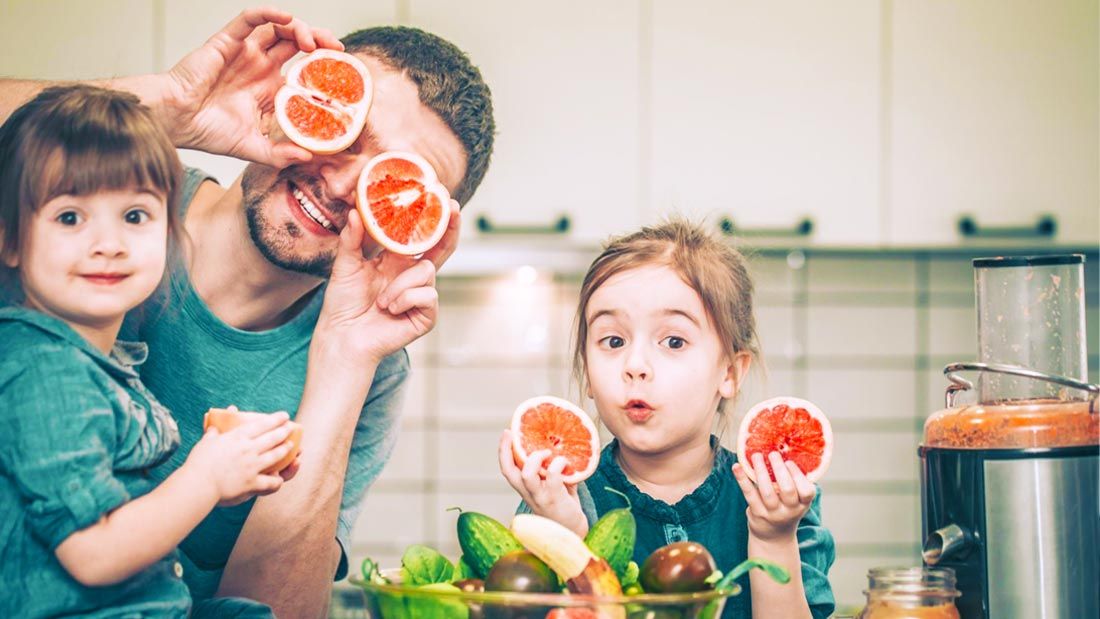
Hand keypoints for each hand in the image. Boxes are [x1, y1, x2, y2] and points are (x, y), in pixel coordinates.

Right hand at [157, 7, 342, 166]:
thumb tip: (309, 157)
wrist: (175, 121)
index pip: (303, 72)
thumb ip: (280, 154)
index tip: (343, 76)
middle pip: (297, 44)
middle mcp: (260, 67)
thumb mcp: (251, 148)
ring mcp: (245, 52)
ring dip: (301, 29)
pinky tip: (287, 19)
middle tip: (337, 50)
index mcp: (268, 89)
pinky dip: (269, 14)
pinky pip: (250, 19)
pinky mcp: (227, 41)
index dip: (323, 70)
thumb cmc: (207, 133)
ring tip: (314, 43)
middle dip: (321, 42)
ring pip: (279, 28)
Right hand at [186, 411, 295, 505]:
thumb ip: (213, 432)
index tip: (285, 415)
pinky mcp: (252, 483)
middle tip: (291, 427)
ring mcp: (252, 466)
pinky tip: (279, 479)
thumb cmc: (199, 462)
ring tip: (291, 446)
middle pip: (273, 438)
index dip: (275, 419)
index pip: (261, 425)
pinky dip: (276, 481)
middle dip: (284, 431)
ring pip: (276, 456)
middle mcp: (248, 449)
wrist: (198, 484)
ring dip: (285, 450)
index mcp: (237, 437)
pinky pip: (270, 482)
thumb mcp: (206, 442)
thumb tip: (213, 424)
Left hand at [313, 206, 459, 366]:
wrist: (342, 336)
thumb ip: (352, 238)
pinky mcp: (426, 315)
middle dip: (450, 228)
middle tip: (453, 208)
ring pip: (427, 271)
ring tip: (382, 301)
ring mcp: (421, 295)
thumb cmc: (343, 303)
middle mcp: (412, 275)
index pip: (419, 236)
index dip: (431, 218)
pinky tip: (390, 309)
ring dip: (400, 285)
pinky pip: (427, 295)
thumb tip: (353, 212)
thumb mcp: (345, 265)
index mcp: (396, 261)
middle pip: (441, 248)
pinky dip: (405, 299)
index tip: (439, 195)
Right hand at [498, 430, 588, 537]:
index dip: (503, 451)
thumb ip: (553, 469)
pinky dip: (558, 464)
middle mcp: (528, 492)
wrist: (572, 530)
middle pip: (508, 471)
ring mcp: (540, 496)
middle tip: (511, 433)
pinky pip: (552, 475)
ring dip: (535, 458)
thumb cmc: (562, 505)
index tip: (507, 434)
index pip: (507, 469)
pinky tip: (565, 462)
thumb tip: (560, 446)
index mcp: (525, 488)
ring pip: (527, 474)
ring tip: (547, 452)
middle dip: (505, 450)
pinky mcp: (554, 497)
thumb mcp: (554, 485)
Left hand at [733, 452, 816, 542]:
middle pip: (787, 490)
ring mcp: (772, 513)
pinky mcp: (756, 513)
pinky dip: (742, 479)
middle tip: (773, 454)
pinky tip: (736, 466)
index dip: (798, 476)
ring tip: (757, 455)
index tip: (789, 462)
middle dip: (780, 470)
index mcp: (802, 505)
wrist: (773, 537)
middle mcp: (789, 511)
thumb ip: (794, 482)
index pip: (807, 492)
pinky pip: (749, 494)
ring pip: (767, 491)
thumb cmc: (786, 509)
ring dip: (761, 471)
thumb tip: (785, 451)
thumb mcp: (796, 500)